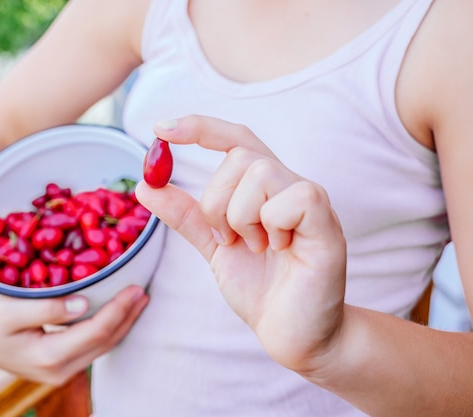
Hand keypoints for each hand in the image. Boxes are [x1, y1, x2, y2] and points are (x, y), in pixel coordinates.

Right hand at [0, 284, 147, 384]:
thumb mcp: (10, 310)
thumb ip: (46, 307)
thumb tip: (83, 304)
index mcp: (48, 358)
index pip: (96, 332)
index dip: (119, 310)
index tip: (135, 288)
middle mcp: (59, 371)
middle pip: (106, 342)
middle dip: (128, 316)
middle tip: (144, 291)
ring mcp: (62, 371)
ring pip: (104, 347)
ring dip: (124, 323)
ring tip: (139, 300)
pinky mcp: (62, 365)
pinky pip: (95, 346)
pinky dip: (111, 327)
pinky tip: (120, 312)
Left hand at [136, 115, 346, 373]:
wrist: (290, 332)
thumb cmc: (260, 288)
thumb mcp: (213, 246)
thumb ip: (186, 215)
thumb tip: (146, 184)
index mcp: (264, 188)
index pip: (236, 139)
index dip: (200, 127)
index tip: (159, 129)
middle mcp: (289, 185)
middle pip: (240, 156)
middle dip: (217, 202)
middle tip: (228, 240)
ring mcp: (310, 203)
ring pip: (261, 174)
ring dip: (242, 219)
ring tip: (256, 248)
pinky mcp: (327, 225)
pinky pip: (293, 198)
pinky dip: (273, 226)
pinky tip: (280, 250)